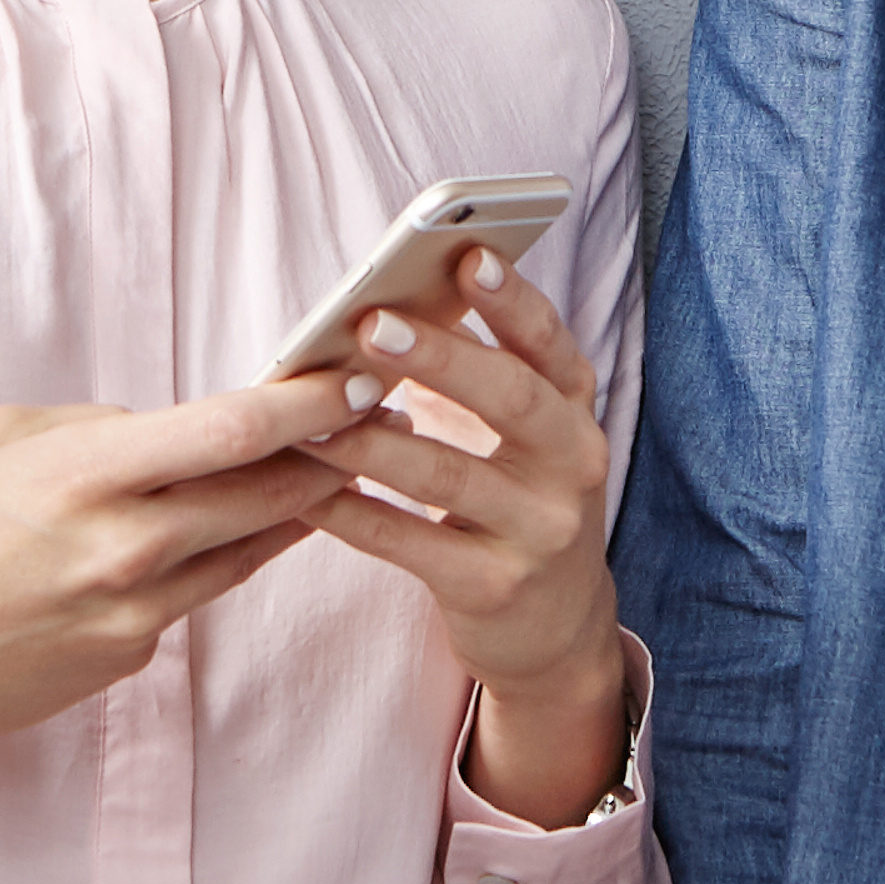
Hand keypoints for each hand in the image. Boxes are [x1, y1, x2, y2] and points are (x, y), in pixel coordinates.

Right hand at [0, 389, 353, 852]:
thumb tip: (168, 427)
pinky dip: (207, 563)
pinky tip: (208, 539)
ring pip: (248, 550)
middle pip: (270, 492)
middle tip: (384, 417)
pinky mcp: (128, 658)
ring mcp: (132, 613)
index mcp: (88, 473)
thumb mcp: (2, 439)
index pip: (236, 430)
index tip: (362, 375)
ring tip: (336, 469)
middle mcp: (124, 546)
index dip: (314, 401)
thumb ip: (98, 428)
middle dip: (335, 452)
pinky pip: (190, 598)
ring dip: (298, 508)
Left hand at [285, 258, 634, 819]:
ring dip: (371, 441)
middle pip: (511, 400)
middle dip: (440, 356)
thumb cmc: (520, 506)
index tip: (468, 254)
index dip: (513, 300)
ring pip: (448, 476)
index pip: (551, 345)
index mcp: (577, 415)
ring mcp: (539, 531)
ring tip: (310, 415)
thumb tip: (392, 306)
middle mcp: (573, 467)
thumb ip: (482, 379)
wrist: (558, 629)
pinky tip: (307, 491)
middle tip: (371, 322)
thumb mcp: (528, 442)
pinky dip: (355, 515)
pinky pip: (411, 544)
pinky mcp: (495, 587)